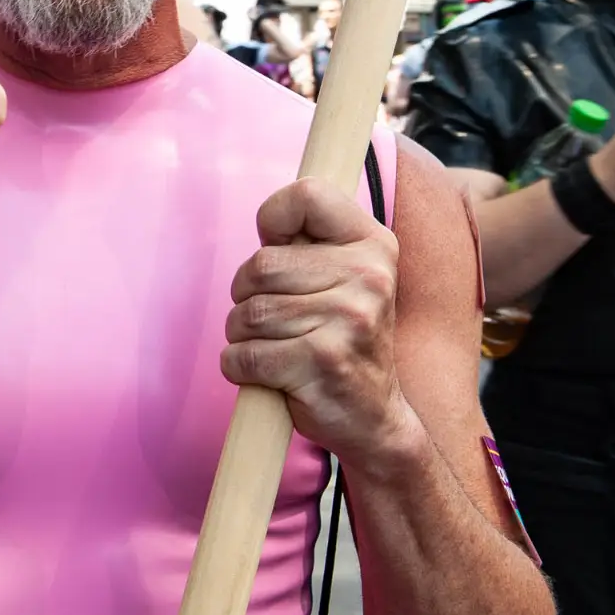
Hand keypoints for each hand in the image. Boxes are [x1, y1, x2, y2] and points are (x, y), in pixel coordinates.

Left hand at [221, 177, 418, 463]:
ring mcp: (348, 320)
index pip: (308, 195)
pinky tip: (268, 375)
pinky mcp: (322, 362)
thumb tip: (268, 224)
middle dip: (247, 295)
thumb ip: (312, 241)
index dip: (275, 221)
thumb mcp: (348, 278)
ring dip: (243, 335)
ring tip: (274, 348)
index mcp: (375, 245)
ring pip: (247, 313)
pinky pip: (244, 355)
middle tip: (274, 318)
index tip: (282, 251)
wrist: (376, 419)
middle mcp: (368, 277)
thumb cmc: (344, 339)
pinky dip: (239, 367)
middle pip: (260, 264)